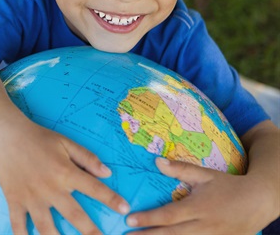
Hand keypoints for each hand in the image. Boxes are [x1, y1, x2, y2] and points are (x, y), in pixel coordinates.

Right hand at [0, 117, 129, 233]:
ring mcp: (31, 198)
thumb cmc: (38, 137)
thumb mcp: (65, 142)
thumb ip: (87, 158)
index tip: (125, 209)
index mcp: (65, 172)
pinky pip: (18, 226)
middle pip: (75, 216)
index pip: (94, 189)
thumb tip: (108, 172)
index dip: (111, 200)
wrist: (6, 134)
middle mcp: (50, 189)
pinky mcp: (15, 201)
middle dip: (90, 233)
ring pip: (47, 229)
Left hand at [126, 158, 267, 233]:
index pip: (169, 215)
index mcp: (198, 207)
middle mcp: (203, 226)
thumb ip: (180, 169)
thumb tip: (156, 161)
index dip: (149, 218)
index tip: (129, 219)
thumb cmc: (228, 186)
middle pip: (171, 234)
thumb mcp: (205, 175)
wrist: (258, 202)